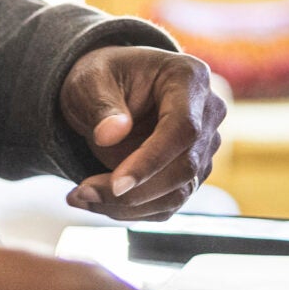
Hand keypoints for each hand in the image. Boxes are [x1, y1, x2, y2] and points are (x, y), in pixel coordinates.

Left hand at [60, 45, 225, 220]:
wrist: (107, 91)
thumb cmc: (101, 78)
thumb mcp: (89, 81)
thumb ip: (100, 105)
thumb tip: (111, 134)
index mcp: (188, 78)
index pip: (183, 128)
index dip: (152, 160)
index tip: (116, 184)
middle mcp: (207, 113)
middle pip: (184, 167)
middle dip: (134, 191)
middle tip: (82, 192)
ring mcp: (204, 147)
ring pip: (178, 193)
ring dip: (127, 206)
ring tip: (81, 197)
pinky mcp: (192, 174)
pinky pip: (167, 204)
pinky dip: (130, 211)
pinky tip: (95, 201)